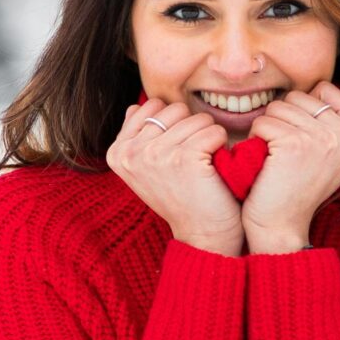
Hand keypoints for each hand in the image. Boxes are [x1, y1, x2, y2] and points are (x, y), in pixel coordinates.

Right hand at [108, 95, 242, 255]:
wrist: (201, 234)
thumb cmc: (180, 197)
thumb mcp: (146, 168)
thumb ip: (138, 136)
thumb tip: (134, 107)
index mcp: (117, 152)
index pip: (152, 106)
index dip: (174, 123)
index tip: (175, 152)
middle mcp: (131, 153)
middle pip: (175, 109)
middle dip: (192, 128)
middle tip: (192, 160)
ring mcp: (155, 154)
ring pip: (198, 118)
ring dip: (209, 137)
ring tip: (202, 165)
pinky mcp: (184, 158)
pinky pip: (213, 130)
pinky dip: (222, 145)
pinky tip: (214, 166)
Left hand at [241, 80, 339, 253]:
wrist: (283, 224)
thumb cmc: (303, 186)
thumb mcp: (335, 154)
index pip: (327, 89)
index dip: (305, 108)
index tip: (305, 140)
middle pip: (299, 95)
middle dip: (285, 118)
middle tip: (288, 152)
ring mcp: (323, 138)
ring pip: (279, 106)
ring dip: (269, 128)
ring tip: (278, 156)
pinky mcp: (295, 143)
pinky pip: (263, 121)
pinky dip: (256, 139)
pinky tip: (266, 160)